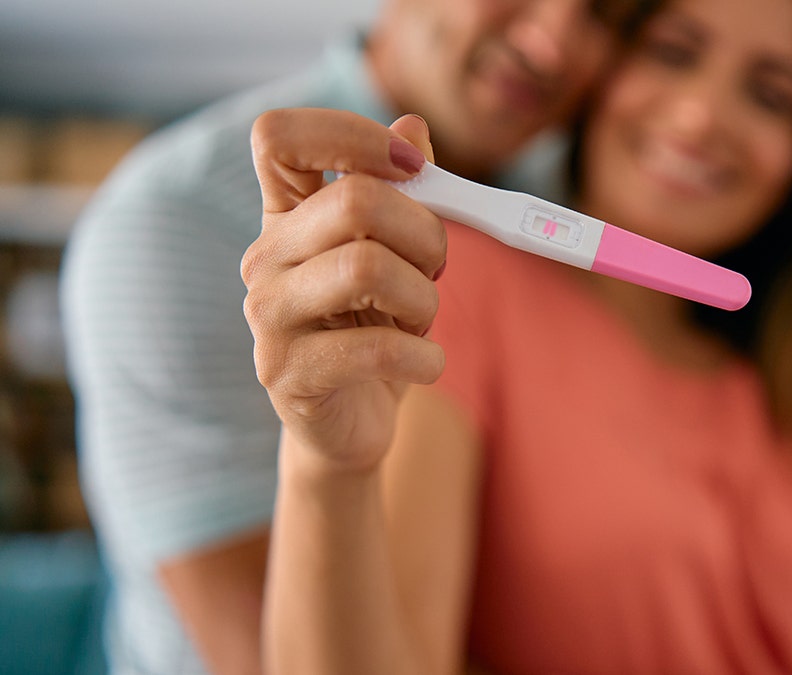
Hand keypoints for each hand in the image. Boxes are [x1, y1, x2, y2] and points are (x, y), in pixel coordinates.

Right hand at [243, 109, 445, 470]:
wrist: (351, 422)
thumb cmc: (375, 328)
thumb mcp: (396, 256)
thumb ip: (400, 192)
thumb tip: (412, 127)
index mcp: (287, 215)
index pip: (278, 135)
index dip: (350, 134)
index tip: (411, 167)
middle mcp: (266, 257)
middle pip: (354, 200)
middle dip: (424, 232)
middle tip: (437, 268)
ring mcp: (269, 316)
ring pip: (367, 267)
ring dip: (425, 297)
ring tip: (424, 322)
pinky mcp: (288, 373)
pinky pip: (375, 347)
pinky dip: (424, 356)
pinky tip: (427, 365)